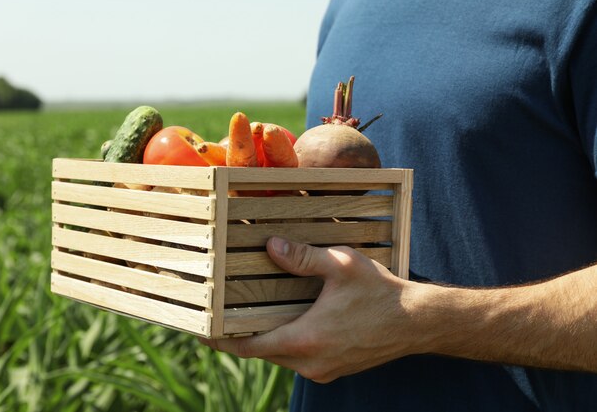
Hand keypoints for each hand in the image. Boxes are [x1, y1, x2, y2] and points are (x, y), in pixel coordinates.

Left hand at [199, 237, 426, 382]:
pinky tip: (288, 322)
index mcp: (305, 340)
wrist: (416, 323)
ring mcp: (323, 370)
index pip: (248, 347)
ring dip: (265, 338)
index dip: (221, 341)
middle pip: (262, 352)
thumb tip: (271, 246)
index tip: (200, 333)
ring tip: (251, 316)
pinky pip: (299, 359)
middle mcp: (310, 363)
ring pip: (281, 356)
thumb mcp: (341, 266)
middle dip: (240, 336)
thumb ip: (303, 258)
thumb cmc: (380, 293)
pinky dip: (287, 343)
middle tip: (222, 316)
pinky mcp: (334, 369)